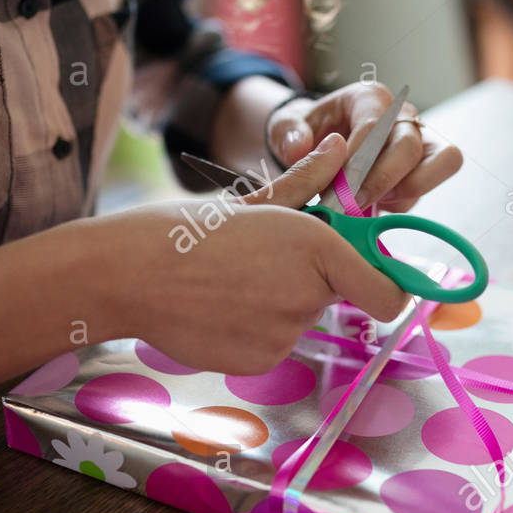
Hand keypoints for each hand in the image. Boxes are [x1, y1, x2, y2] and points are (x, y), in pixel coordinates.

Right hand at [109, 133, 409, 374]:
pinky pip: (270, 346)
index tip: (368, 280)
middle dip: (309, 282)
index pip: (388, 294)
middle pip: (334, 299)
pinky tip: (216, 309)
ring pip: (298, 321)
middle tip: (258, 263)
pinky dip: (251, 331)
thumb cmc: (185, 230)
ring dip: (275, 305)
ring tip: (227, 283)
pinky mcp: (257, 362)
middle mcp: (307, 295)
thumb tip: (339, 149)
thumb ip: (308, 181)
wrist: (124, 275)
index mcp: (316, 247)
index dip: (385, 289)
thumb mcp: (253, 200)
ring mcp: (282, 335)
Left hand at [265, 81, 462, 211]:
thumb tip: (299, 148)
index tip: (334, 189)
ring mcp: (420, 140)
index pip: (374, 125)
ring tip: (370, 203)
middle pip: (409, 144)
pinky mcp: (426, 167)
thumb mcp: (286, 127)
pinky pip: (430, 185)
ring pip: (441, 160)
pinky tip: (374, 206)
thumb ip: (287, 134)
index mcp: (368, 97)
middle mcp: (401, 114)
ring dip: (405, 190)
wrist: (322, 143)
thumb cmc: (307, 132)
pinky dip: (403, 202)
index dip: (357, 162)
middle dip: (380, 180)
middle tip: (350, 205)